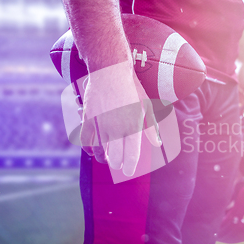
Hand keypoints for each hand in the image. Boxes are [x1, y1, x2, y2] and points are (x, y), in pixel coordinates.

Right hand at [80, 61, 160, 176]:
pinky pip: (86, 140)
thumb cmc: (131, 88)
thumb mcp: (146, 106)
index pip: (131, 155)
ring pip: (100, 151)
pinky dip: (88, 148)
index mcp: (134, 126)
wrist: (110, 71)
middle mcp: (117, 128)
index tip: (128, 172)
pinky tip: (92, 151)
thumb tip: (158, 143)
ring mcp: (101, 125)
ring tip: (106, 159)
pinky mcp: (88, 119)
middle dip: (116, 164)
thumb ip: (151, 127)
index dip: (129, 167)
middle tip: (117, 165)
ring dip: (103, 158)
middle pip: (115, 157)